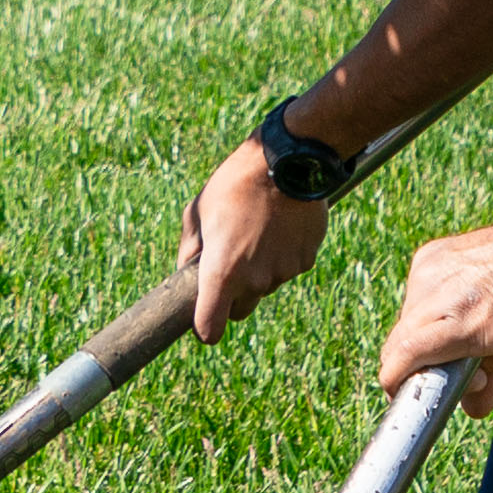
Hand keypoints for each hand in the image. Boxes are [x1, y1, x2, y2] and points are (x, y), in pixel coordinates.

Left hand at [178, 139, 332, 340]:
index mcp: (222, 272)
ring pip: (265, 287)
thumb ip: (189, 251)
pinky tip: (279, 228)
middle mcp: (254, 281)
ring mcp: (283, 273)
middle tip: (230, 263)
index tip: (203, 323)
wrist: (286, 163)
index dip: (204, 330)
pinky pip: (288, 269)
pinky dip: (282, 257)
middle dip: (233, 297)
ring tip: (256, 233)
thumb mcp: (197, 213)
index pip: (210, 328)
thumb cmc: (233, 185)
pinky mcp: (306, 261)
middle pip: (240, 310)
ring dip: (259, 272)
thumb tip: (186, 272)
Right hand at [377, 204, 492, 418]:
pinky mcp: (431, 253)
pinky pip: (419, 294)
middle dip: (428, 362)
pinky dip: (438, 307)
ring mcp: (428, 269)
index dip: (403, 384)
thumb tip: (470, 407)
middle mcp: (434, 293)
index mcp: (459, 323)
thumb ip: (492, 381)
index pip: (397, 361)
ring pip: (410, 320)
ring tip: (482, 327)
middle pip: (400, 344)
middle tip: (476, 364)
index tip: (424, 392)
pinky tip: (474, 301)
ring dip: (435, 334)